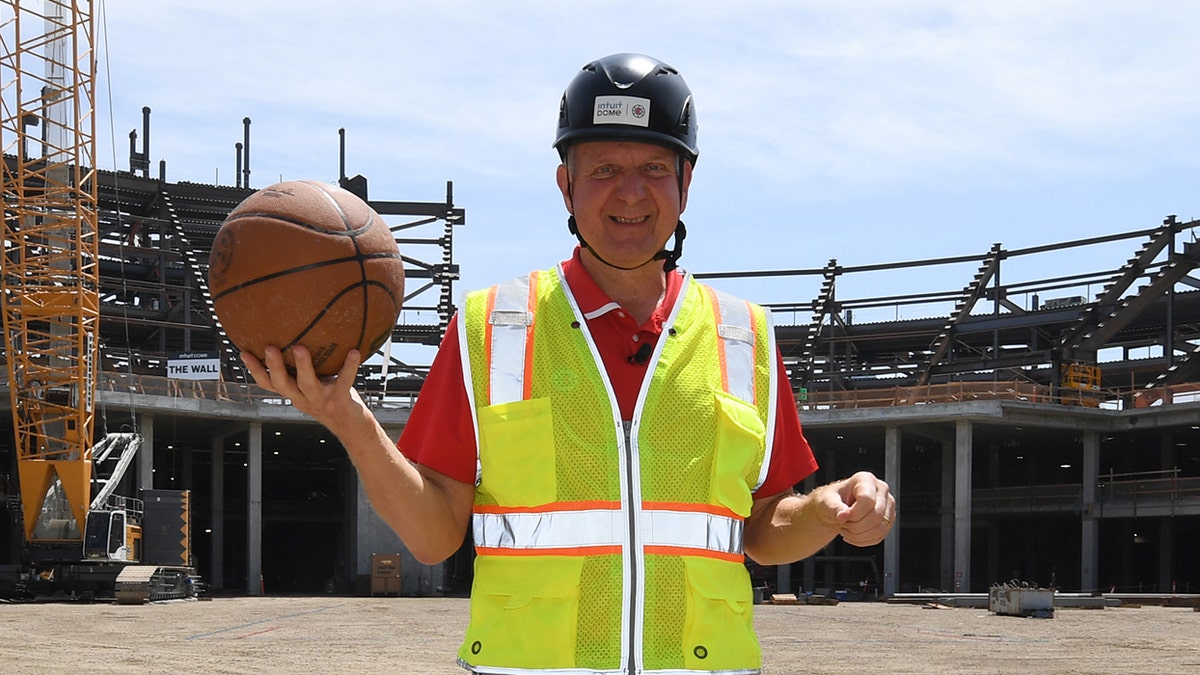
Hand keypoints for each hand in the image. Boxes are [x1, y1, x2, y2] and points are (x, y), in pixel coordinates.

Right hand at [241, 345, 365, 432]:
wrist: (352, 427)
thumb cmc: (331, 399)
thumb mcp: (312, 385)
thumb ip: (304, 369)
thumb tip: (299, 337)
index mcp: (294, 393)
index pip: (268, 383)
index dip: (255, 370)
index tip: (243, 352)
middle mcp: (303, 398)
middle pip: (283, 384)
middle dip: (274, 367)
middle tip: (269, 347)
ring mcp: (321, 400)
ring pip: (308, 384)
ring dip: (303, 366)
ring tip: (299, 348)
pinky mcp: (340, 400)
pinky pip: (344, 381)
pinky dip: (349, 366)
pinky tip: (354, 352)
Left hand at [821, 471, 895, 546]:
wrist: (836, 510)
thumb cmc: (831, 501)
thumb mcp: (827, 501)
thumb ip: (834, 507)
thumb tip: (842, 516)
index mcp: (866, 479)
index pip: (867, 500)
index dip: (854, 514)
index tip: (842, 517)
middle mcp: (881, 490)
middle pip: (876, 515)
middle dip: (856, 526)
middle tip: (843, 524)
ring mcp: (888, 505)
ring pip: (880, 528)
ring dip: (859, 535)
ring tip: (846, 530)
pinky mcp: (888, 519)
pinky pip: (880, 536)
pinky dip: (864, 540)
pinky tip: (853, 535)